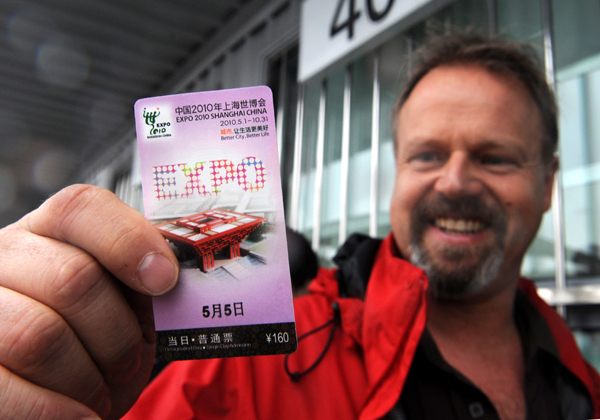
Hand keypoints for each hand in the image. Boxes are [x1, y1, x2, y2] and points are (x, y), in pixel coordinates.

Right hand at [0, 185, 178, 418]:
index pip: (82, 208)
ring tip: (98, 389)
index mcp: (49, 233)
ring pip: (38, 334)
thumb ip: (146, 282)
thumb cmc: (101, 343)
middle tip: (128, 359)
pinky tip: (80, 418)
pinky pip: (9, 391)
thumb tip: (171, 277)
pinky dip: (57, 412)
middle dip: (116, 331)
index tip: (164, 281)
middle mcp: (5, 259)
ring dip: (88, 374)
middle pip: (71, 277)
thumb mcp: (130, 305)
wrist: (64, 396)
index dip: (129, 242)